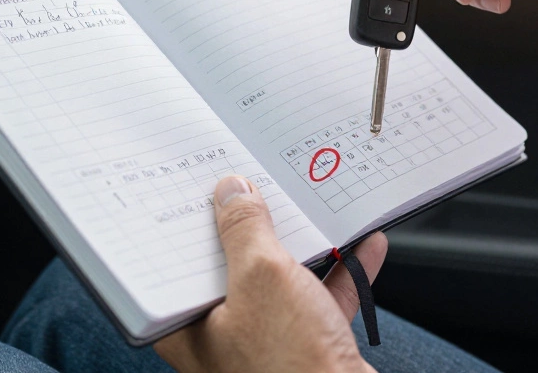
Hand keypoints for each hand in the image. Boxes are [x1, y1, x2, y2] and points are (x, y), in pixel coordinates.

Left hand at [155, 176, 386, 372]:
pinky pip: (319, 300)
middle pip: (230, 266)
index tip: (200, 185)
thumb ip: (245, 229)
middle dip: (253, 226)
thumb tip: (232, 193)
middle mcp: (220, 339)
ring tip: (315, 206)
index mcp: (187, 327)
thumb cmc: (291, 369)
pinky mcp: (306, 352)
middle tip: (260, 184)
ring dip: (303, 245)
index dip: (187, 221)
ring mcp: (266, 346)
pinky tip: (362, 244)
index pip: (175, 261)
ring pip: (279, 281)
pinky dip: (340, 272)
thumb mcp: (263, 277)